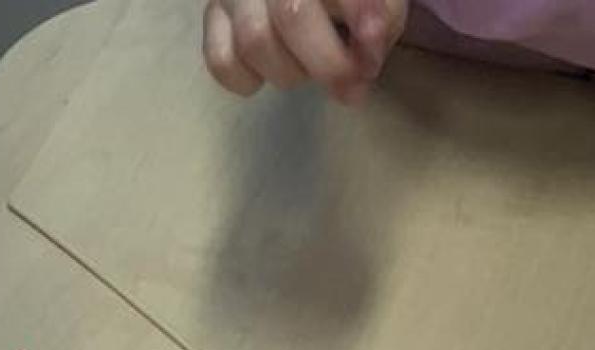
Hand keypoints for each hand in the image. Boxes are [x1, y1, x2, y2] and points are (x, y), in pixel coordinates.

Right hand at [203, 0, 407, 101]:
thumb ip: (382, 16)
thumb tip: (367, 57)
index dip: (362, 17)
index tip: (374, 58)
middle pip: (292, 13)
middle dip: (329, 64)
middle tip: (352, 90)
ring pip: (254, 42)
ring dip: (290, 73)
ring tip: (309, 67)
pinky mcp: (211, 15)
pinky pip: (221, 61)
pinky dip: (246, 80)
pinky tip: (267, 71)